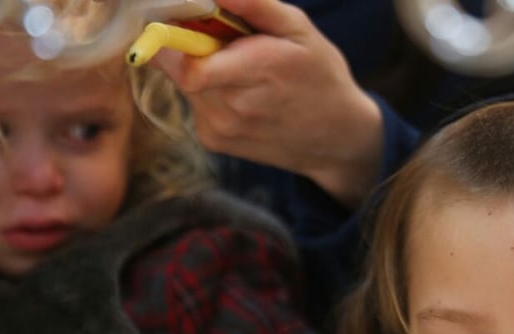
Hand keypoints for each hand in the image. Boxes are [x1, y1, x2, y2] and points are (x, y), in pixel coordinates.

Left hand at [152, 0, 383, 206]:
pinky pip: (193, 104)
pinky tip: (239, 95)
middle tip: (224, 44)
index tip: (190, 22)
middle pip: (180, 67)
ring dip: (200, 70)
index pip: (188, 65)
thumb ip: (255, 4)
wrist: (338, 139)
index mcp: (259, 72)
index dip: (175, 38)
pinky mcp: (214, 141)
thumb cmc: (321, 76)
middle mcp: (235, 108)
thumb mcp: (299, 29)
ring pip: (183, 84)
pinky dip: (207, 92)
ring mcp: (222, 129)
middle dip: (192, 48)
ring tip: (239, 72)